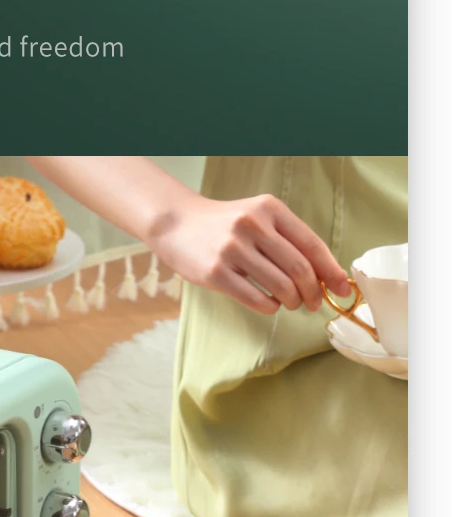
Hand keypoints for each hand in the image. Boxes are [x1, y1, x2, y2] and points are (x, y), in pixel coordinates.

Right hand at [150, 194, 350, 313]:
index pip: (312, 244)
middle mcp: (252, 225)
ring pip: (281, 287)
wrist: (176, 223)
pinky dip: (270, 307)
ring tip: (289, 303)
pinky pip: (256, 299)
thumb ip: (289, 240)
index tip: (341, 289)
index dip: (331, 271)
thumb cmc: (224, 226)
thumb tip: (326, 275)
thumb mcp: (258, 218)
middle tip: (312, 303)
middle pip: (300, 269)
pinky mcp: (216, 272)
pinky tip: (269, 304)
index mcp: (270, 209)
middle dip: (313, 292)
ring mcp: (232, 249)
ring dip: (292, 301)